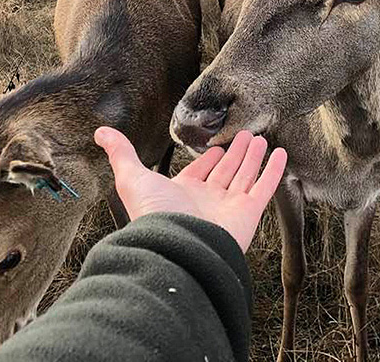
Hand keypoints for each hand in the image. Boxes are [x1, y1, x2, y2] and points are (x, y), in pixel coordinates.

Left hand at [94, 127, 286, 251]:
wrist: (177, 246)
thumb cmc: (153, 215)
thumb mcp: (131, 177)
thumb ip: (122, 152)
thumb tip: (100, 132)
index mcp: (183, 193)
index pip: (200, 171)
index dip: (209, 158)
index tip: (218, 146)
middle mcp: (207, 200)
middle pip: (225, 171)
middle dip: (235, 153)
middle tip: (247, 135)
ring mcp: (229, 206)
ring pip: (245, 175)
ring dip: (254, 157)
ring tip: (261, 139)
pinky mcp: (249, 212)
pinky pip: (265, 187)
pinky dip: (273, 170)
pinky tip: (279, 153)